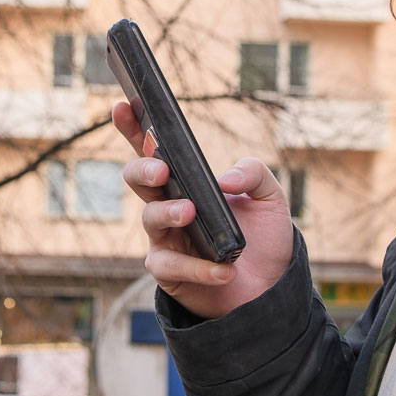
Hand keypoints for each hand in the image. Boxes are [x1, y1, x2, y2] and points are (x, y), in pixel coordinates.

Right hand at [113, 100, 294, 319]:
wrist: (272, 289)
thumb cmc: (263, 239)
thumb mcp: (269, 198)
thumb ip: (254, 173)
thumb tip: (223, 179)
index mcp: (186, 183)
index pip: (154, 150)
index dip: (134, 128)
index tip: (123, 106)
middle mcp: (169, 207)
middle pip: (138, 180)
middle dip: (143, 169)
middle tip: (162, 170)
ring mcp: (167, 240)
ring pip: (149, 219)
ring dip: (168, 213)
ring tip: (190, 213)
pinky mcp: (172, 274)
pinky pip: (172, 266)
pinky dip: (198, 267)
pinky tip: (223, 269)